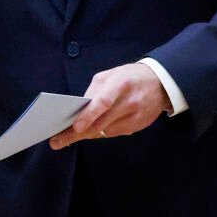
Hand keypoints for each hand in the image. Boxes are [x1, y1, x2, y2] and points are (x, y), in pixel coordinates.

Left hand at [49, 63, 171, 148]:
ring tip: (66, 137)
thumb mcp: (110, 75)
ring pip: (104, 131)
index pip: (104, 102)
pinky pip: (112, 133)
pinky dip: (100, 132)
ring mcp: (135, 117)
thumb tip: (79, 109)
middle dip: (76, 134)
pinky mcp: (137, 127)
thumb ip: (94, 91)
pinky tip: (90, 130)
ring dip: (85, 134)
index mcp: (120, 84)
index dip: (89, 115)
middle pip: (100, 123)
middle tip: (56, 142)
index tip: (75, 127)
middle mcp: (129, 103)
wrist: (160, 84)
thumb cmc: (129, 77)